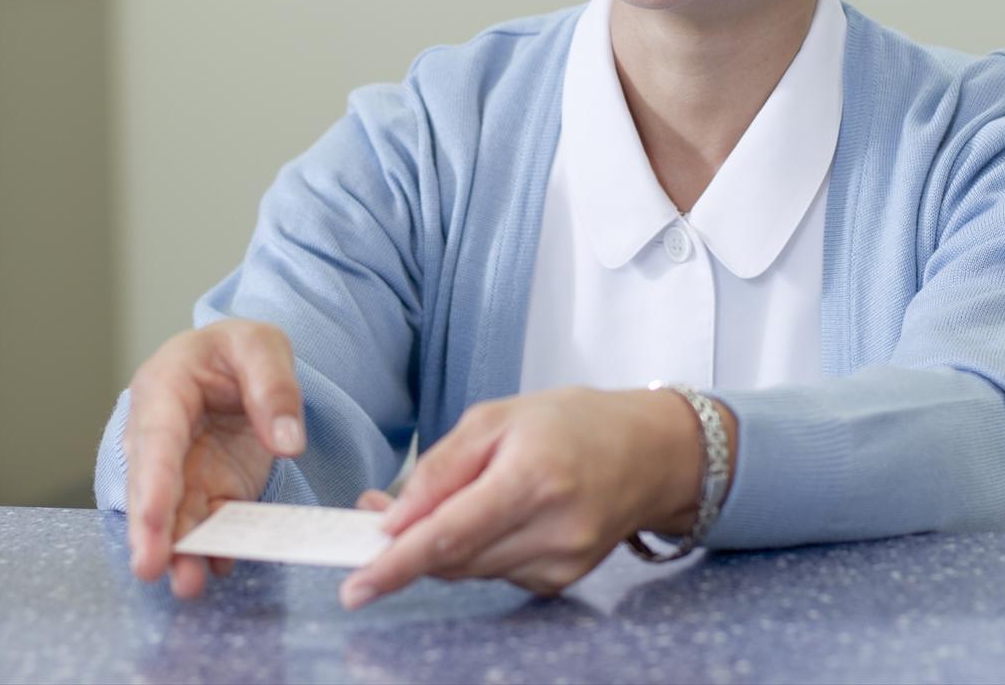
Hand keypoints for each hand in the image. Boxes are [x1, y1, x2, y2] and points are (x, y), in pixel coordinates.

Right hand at [124, 318, 304, 597]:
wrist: (236, 364)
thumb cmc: (235, 349)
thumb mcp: (261, 346)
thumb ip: (274, 387)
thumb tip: (288, 443)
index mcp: (164, 389)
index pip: (156, 439)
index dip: (154, 481)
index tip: (154, 519)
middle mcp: (160, 435)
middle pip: (152, 486)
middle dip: (152, 530)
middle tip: (152, 569)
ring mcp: (182, 468)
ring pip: (176, 515)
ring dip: (180, 550)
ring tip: (189, 585)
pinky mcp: (207, 490)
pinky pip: (209, 521)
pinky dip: (214, 545)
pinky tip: (222, 566)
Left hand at [338, 387, 727, 607]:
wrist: (648, 453)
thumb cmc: (571, 424)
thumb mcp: (496, 418)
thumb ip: (440, 469)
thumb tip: (391, 519)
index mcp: (533, 478)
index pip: (450, 535)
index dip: (397, 564)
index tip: (357, 586)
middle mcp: (553, 528)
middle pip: (455, 560)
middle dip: (408, 548)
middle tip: (379, 521)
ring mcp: (562, 561)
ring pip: (471, 571)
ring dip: (441, 548)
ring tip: (444, 505)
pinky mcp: (563, 579)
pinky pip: (496, 573)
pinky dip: (477, 552)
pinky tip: (492, 519)